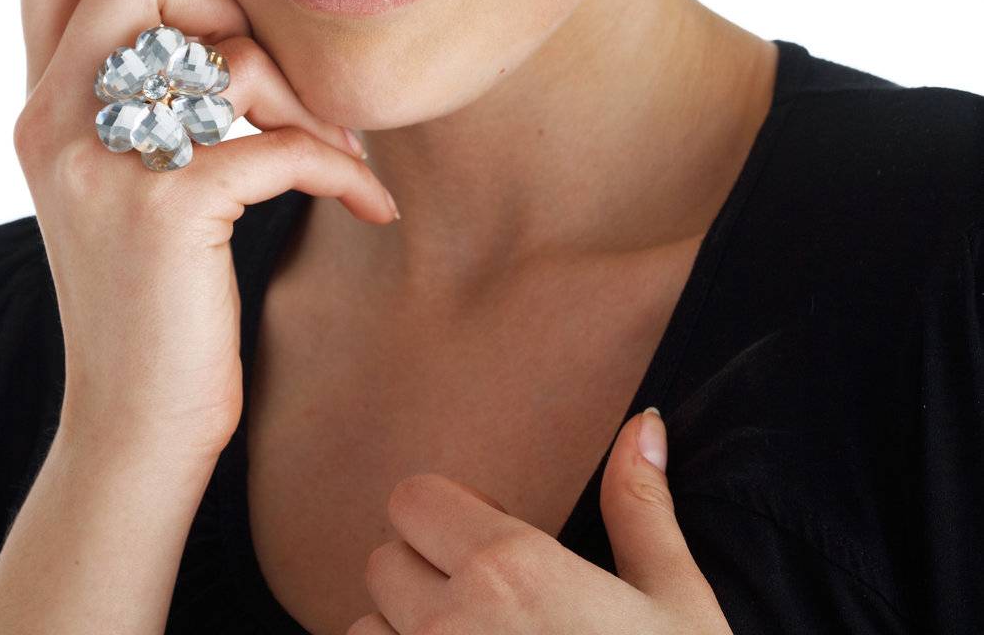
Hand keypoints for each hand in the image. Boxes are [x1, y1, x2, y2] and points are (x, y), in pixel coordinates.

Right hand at [12, 0, 398, 467]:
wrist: (132, 425)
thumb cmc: (150, 288)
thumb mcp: (115, 172)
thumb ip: (131, 82)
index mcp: (43, 98)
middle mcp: (56, 116)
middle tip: (267, 81)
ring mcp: (106, 162)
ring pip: (228, 52)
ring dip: (303, 97)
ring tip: (331, 147)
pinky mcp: (165, 212)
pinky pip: (280, 143)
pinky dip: (339, 167)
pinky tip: (366, 201)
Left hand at [348, 408, 731, 632]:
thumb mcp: (674, 605)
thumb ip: (640, 509)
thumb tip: (642, 422)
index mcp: (511, 568)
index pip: (412, 499)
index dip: (448, 518)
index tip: (494, 549)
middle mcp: (450, 623)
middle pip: (383, 563)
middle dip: (423, 578)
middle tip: (488, 615)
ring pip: (361, 634)